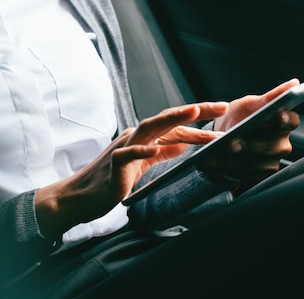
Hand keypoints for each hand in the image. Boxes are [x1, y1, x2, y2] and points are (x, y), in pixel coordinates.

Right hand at [35, 102, 227, 239]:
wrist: (80, 197)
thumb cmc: (112, 180)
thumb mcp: (143, 164)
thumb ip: (161, 152)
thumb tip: (182, 144)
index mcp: (144, 137)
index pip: (176, 124)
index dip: (200, 120)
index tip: (223, 114)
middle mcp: (135, 137)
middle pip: (168, 118)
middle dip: (195, 110)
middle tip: (221, 106)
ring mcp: (124, 147)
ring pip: (150, 127)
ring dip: (173, 118)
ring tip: (194, 112)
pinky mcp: (114, 164)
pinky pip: (129, 154)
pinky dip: (143, 150)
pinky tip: (157, 148)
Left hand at [200, 79, 300, 185]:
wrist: (225, 136)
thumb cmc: (242, 116)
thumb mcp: (252, 104)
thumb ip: (271, 96)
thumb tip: (295, 83)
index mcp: (284, 124)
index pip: (292, 121)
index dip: (286, 119)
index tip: (277, 115)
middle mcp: (282, 145)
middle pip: (270, 146)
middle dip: (250, 145)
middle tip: (231, 143)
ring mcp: (270, 162)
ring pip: (254, 163)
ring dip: (233, 159)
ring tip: (214, 154)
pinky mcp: (256, 176)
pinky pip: (243, 174)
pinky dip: (226, 169)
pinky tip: (211, 163)